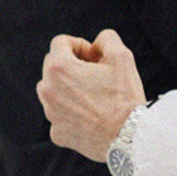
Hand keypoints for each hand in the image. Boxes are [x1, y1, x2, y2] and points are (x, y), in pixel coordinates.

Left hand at [39, 29, 144, 161]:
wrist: (128, 137)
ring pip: (53, 91)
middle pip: (53, 66)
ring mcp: (50, 113)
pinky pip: (59, 115)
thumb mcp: (121, 55)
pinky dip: (71, 112)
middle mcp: (47, 90)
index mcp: (59, 68)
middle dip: (73, 65)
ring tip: (93, 94)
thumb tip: (96, 44)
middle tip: (96, 74)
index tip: (95, 57)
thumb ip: (106, 38)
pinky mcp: (56, 133)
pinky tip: (91, 115)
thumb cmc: (124, 97)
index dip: (80, 45)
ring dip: (68, 88)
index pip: (60, 42)